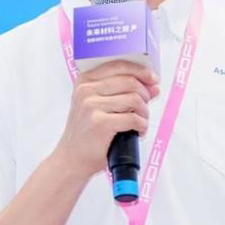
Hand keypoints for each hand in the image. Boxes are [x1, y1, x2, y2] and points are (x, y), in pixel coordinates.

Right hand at [55, 60, 159, 177]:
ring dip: (144, 112)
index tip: (153, 79)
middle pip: (129, 81)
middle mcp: (86, 90)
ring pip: (134, 99)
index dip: (140, 70)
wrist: (71, 159)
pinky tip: (138, 131)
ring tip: (141, 121)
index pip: (118, 65)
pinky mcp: (100, 123)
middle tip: (145, 107)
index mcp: (85, 81)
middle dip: (145, 94)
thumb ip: (125, 92)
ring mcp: (91, 105)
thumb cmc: (87, 132)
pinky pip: (133, 118)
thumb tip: (154, 86)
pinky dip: (142, 125)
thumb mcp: (100, 106)